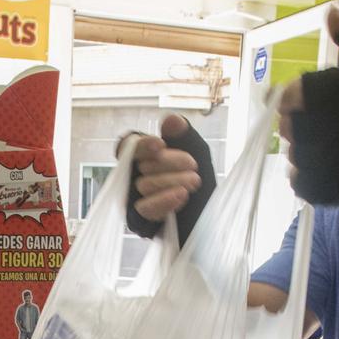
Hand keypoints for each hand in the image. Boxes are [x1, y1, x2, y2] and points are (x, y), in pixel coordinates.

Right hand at [124, 115, 216, 240]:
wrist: (208, 212)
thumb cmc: (197, 177)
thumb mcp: (197, 151)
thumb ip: (184, 135)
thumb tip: (171, 120)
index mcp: (143, 156)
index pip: (130, 146)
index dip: (143, 145)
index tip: (160, 145)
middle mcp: (134, 175)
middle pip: (140, 165)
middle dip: (168, 163)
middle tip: (193, 164)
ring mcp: (135, 198)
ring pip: (143, 186)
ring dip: (170, 182)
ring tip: (194, 180)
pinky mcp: (139, 219)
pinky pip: (145, 209)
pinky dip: (163, 200)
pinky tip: (181, 195)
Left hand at [281, 8, 338, 218]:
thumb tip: (331, 14)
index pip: (303, 91)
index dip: (291, 97)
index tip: (291, 100)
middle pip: (293, 126)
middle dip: (294, 124)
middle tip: (304, 125)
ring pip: (296, 155)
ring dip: (299, 149)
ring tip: (317, 145)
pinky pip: (303, 184)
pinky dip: (303, 176)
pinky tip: (319, 166)